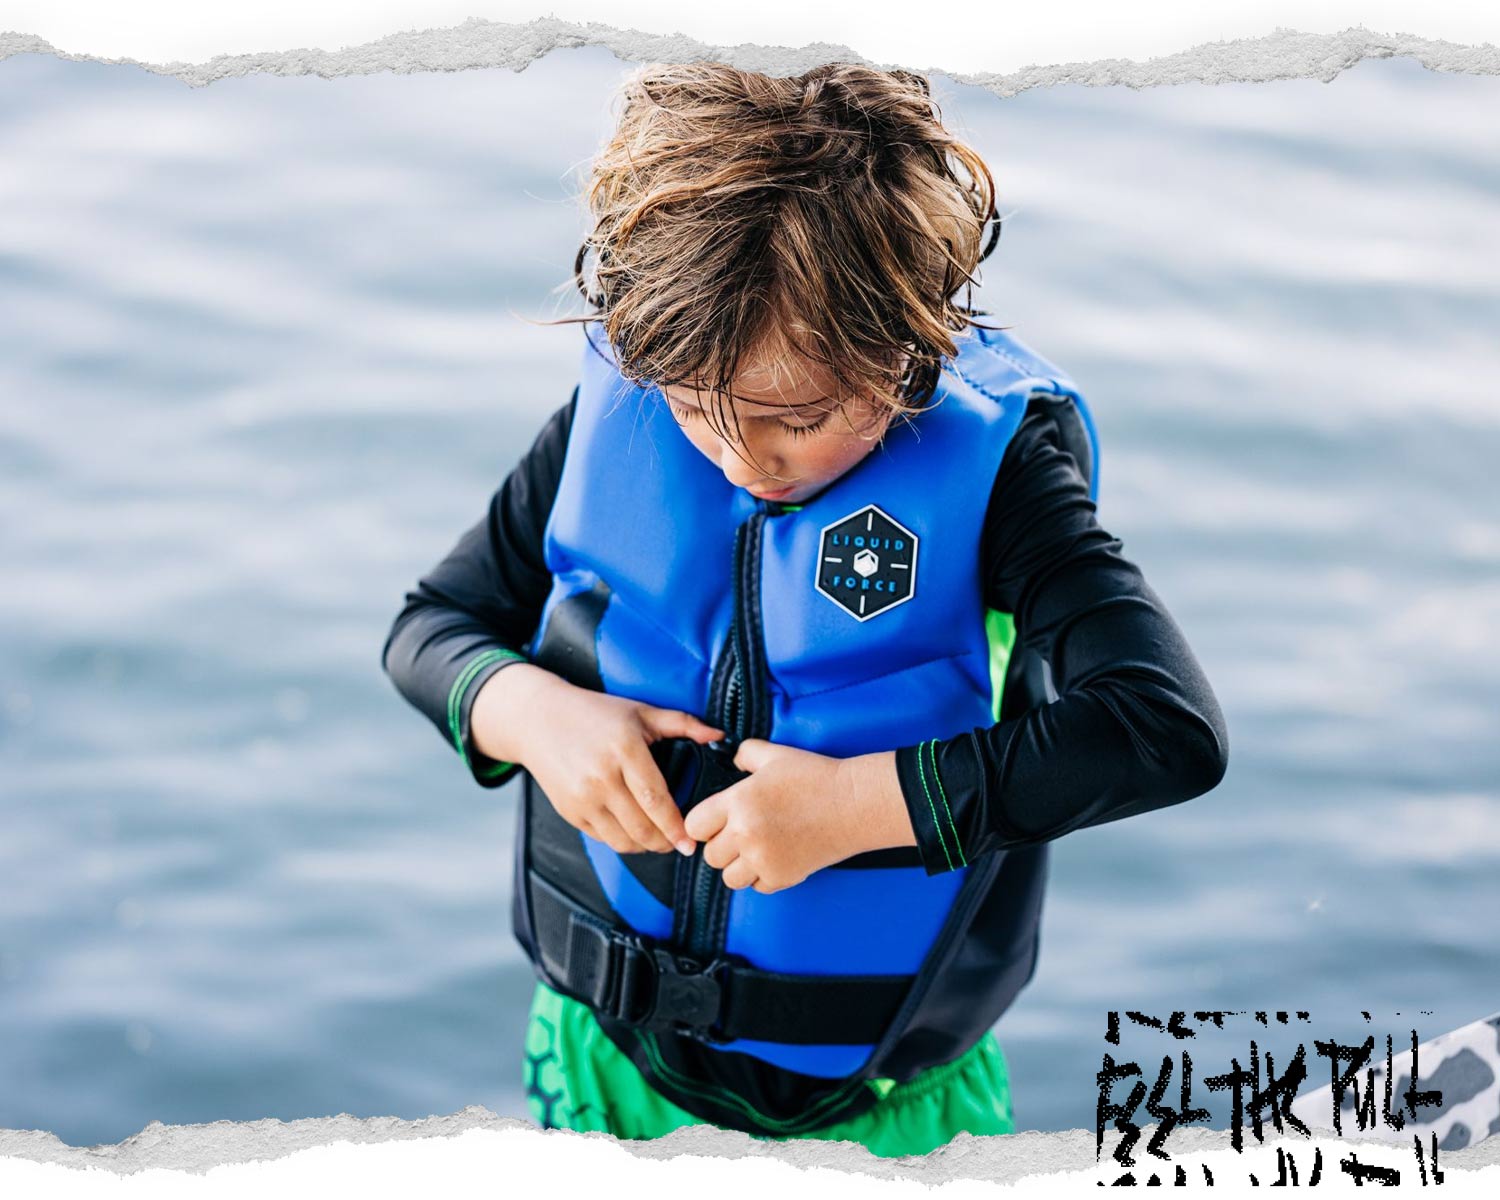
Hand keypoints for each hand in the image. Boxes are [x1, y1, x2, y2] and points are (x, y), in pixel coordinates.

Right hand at [470, 665, 722, 855]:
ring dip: (646, 847)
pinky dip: (624, 842)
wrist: (539, 720)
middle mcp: (602, 777)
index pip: (657, 800)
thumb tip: (719, 737)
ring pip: (624, 840)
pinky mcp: (570, 811)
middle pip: (643, 827)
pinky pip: (604, 839)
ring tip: (659, 839)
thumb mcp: (640, 712)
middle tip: (681, 843)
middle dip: (666, 842)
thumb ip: (682, 724)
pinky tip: (635, 832)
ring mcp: (583, 798)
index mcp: (624, 750)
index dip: (677, 827)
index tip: (691, 841)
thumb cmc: (593, 713)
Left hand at [682, 740, 914, 892]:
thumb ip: (746, 753)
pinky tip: (776, 857)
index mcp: (738, 801)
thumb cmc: (818, 778)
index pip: (695, 825)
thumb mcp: (776, 755)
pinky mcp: (783, 877)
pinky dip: (762, 876)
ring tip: (755, 849)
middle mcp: (746, 833)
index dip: (704, 824)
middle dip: (722, 845)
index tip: (715, 822)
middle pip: (710, 856)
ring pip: (729, 877)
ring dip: (738, 866)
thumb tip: (733, 758)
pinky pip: (757, 887)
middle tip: (740, 834)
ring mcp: (764, 859)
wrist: (855, 804)